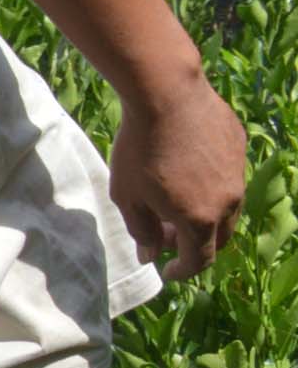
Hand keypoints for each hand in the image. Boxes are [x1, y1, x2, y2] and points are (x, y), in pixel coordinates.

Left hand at [111, 73, 245, 280]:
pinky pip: (228, 177)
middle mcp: (228, 200)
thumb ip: (142, 232)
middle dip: (193, 244)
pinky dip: (209, 186)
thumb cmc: (139, 150)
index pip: (199, 260)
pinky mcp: (238, 146)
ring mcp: (238, 172)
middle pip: (218, 237)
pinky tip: (184, 171)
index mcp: (200, 219)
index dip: (182, 272)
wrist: (166, 95)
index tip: (166, 271)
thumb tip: (150, 255)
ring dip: (204, 215)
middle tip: (164, 236)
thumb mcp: (129, 198)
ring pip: (227, 207)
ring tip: (173, 205)